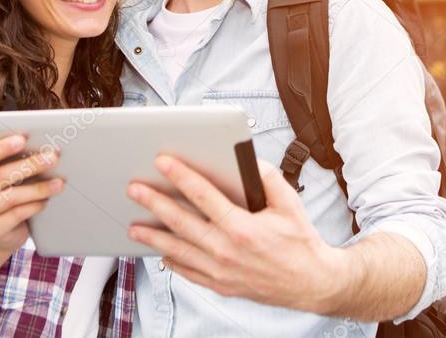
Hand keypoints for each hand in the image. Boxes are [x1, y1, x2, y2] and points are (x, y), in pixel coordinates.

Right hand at [0, 134, 63, 254]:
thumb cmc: (5, 196)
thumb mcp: (5, 176)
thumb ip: (10, 158)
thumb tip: (28, 134)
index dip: (2, 147)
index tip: (24, 138)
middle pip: (1, 175)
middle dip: (30, 165)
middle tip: (53, 158)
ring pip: (11, 197)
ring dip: (38, 188)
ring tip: (59, 183)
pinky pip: (16, 215)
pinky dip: (33, 206)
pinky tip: (46, 201)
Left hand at [126, 156, 343, 312]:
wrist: (312, 283)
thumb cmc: (300, 241)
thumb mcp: (289, 203)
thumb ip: (267, 177)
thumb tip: (246, 158)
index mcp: (242, 227)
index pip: (203, 196)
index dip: (181, 176)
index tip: (162, 162)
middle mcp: (227, 251)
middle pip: (181, 223)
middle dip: (154, 203)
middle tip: (134, 189)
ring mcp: (221, 272)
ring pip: (178, 251)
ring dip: (153, 237)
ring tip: (134, 226)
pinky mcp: (221, 286)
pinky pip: (188, 273)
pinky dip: (172, 262)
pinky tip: (160, 252)